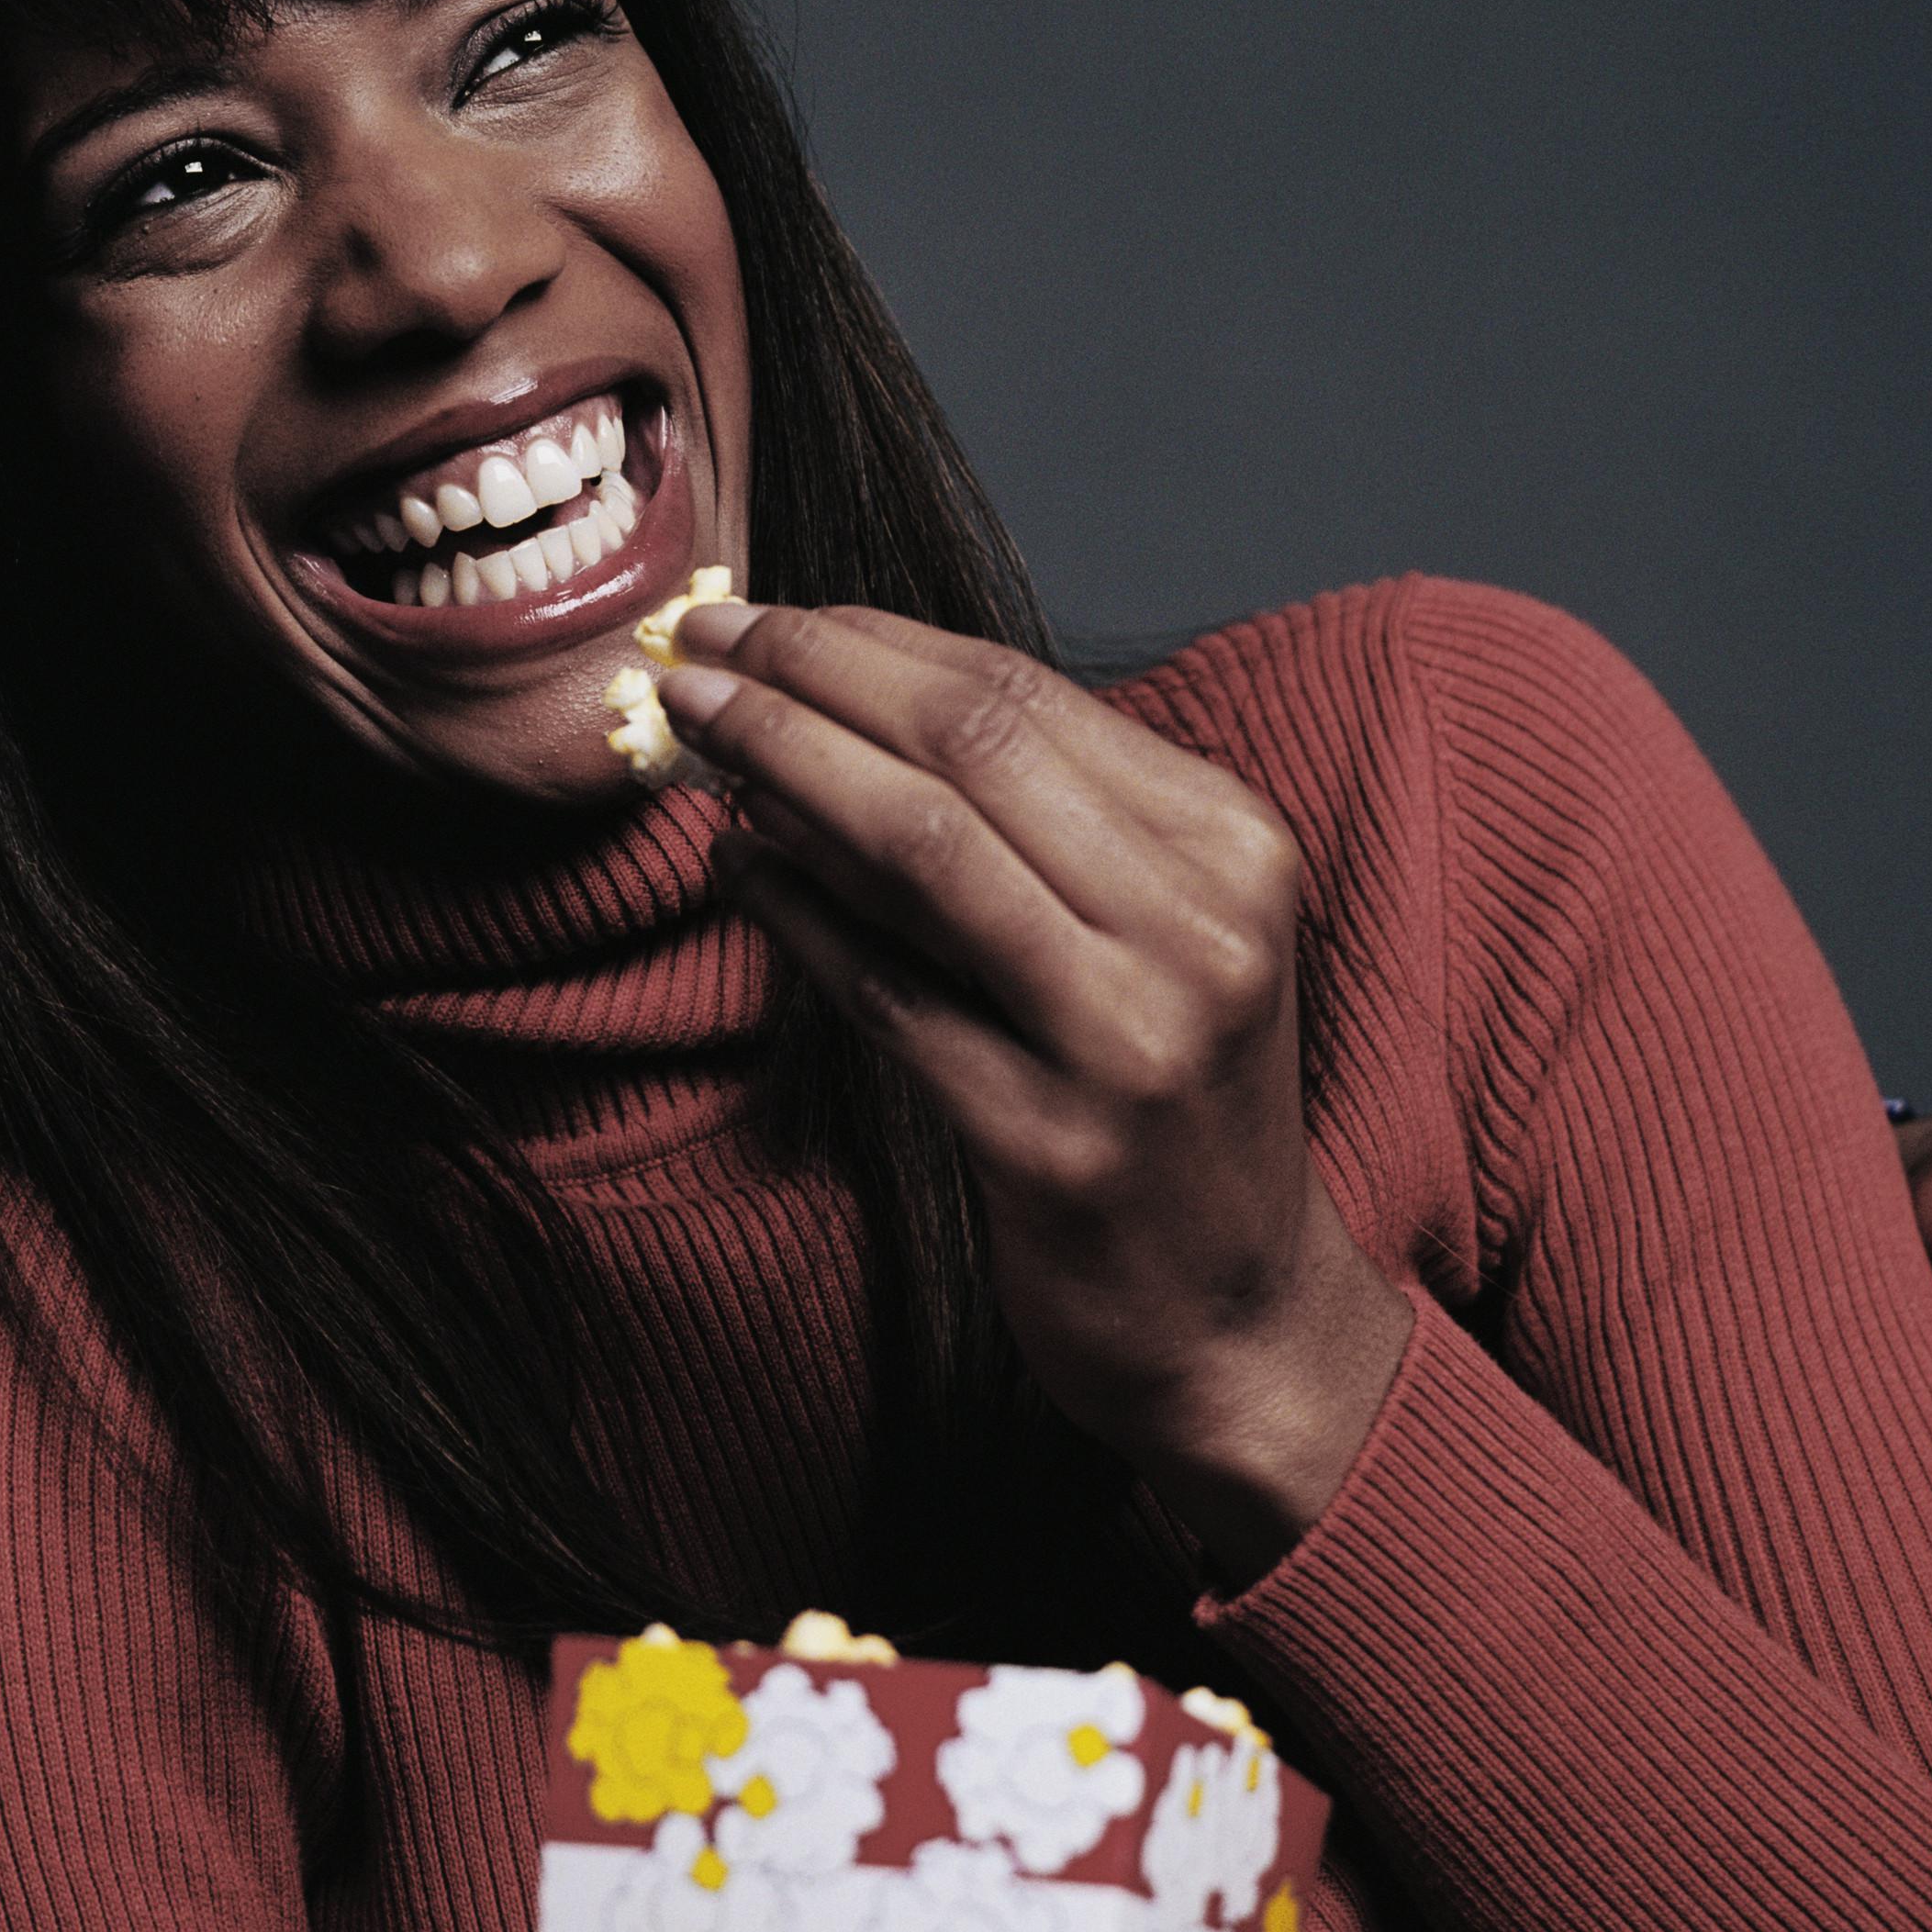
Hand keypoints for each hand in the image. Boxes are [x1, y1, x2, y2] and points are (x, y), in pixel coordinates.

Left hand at [658, 600, 1411, 1585]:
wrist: (1238, 1318)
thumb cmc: (1167, 1096)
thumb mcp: (1147, 929)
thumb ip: (1026, 816)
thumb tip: (826, 695)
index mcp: (1232, 844)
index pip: (1022, 693)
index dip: (870, 641)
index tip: (764, 613)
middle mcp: (1199, 927)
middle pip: (968, 744)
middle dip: (810, 676)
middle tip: (699, 646)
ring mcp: (1132, 1039)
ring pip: (921, 846)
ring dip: (783, 766)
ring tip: (694, 730)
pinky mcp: (1050, 1144)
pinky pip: (885, 994)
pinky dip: (794, 913)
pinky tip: (734, 868)